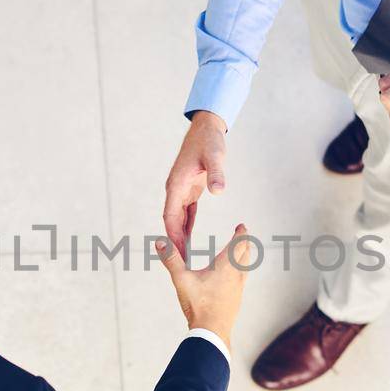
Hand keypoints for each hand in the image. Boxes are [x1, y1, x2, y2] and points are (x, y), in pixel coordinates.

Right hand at [154, 223, 252, 349]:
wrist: (212, 332)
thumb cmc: (198, 305)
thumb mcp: (181, 280)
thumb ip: (171, 260)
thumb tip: (160, 242)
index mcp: (225, 266)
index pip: (238, 243)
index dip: (242, 233)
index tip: (242, 226)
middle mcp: (236, 275)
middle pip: (246, 253)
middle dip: (244, 242)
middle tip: (243, 235)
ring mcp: (238, 287)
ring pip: (246, 267)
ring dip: (245, 256)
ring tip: (241, 253)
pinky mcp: (237, 298)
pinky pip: (242, 279)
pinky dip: (241, 270)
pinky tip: (233, 278)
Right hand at [163, 110, 227, 252]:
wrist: (206, 128)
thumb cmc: (209, 141)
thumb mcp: (215, 156)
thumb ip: (216, 174)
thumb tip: (218, 191)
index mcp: (177, 185)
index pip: (170, 215)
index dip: (172, 235)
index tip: (175, 253)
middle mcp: (175, 189)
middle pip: (171, 221)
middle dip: (174, 241)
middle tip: (179, 262)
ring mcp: (181, 189)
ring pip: (177, 218)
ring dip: (179, 236)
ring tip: (182, 255)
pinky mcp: (189, 188)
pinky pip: (185, 211)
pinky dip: (185, 225)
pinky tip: (187, 238)